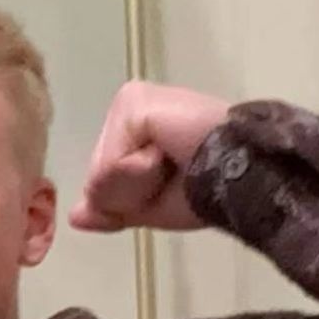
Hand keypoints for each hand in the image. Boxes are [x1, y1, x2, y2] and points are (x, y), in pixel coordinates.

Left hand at [70, 81, 230, 233]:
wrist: (242, 177)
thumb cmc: (206, 191)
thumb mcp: (149, 208)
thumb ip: (111, 208)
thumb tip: (75, 217)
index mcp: (130, 126)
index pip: (100, 181)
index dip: (129, 200)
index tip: (170, 184)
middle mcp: (127, 105)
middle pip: (96, 179)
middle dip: (131, 195)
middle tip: (174, 176)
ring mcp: (129, 101)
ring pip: (101, 176)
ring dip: (138, 188)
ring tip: (177, 164)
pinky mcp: (135, 104)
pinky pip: (113, 166)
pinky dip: (141, 176)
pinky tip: (172, 155)